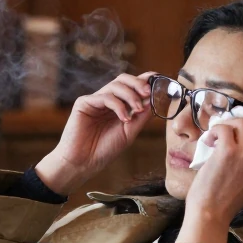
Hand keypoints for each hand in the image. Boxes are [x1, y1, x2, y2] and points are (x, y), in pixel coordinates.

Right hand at [35, 72, 155, 195]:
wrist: (83, 163)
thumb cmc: (104, 150)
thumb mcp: (129, 132)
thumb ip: (140, 116)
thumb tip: (153, 99)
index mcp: (117, 106)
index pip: (131, 86)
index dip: (145, 80)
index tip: (159, 81)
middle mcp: (106, 100)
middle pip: (123, 79)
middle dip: (138, 83)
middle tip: (148, 92)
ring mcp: (94, 100)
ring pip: (116, 85)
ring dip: (130, 95)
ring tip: (137, 110)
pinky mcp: (84, 103)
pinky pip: (105, 96)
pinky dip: (118, 106)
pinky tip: (124, 118)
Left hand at [177, 117, 242, 242]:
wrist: (210, 213)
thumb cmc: (224, 201)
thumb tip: (239, 140)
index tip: (240, 137)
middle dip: (240, 125)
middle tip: (225, 133)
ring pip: (242, 123)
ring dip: (227, 125)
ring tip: (215, 137)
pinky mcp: (228, 151)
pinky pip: (224, 128)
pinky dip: (215, 130)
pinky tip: (208, 141)